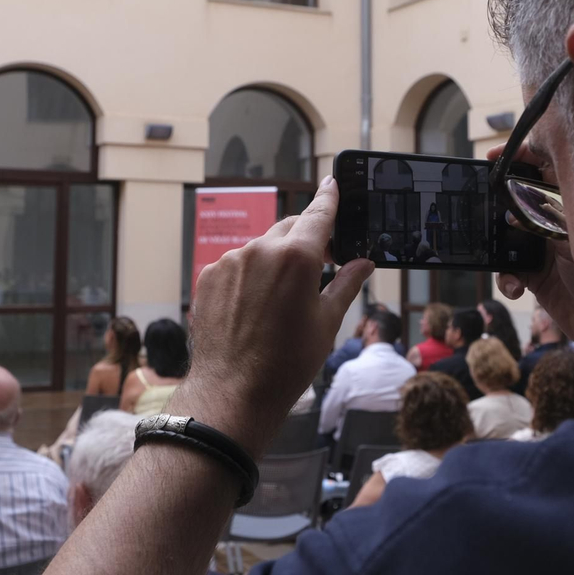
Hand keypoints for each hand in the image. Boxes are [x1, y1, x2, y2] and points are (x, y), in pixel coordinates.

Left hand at [182, 176, 373, 455]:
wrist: (233, 391)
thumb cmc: (287, 362)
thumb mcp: (327, 322)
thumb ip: (346, 283)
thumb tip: (364, 262)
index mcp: (296, 256)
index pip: (318, 214)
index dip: (328, 198)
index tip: (332, 183)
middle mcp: (260, 250)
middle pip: (290, 229)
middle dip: (305, 240)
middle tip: (319, 264)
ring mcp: (231, 261)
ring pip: (262, 248)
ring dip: (276, 261)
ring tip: (282, 300)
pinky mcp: (209, 276)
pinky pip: (237, 264)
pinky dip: (250, 275)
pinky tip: (256, 306)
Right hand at [488, 143, 573, 352]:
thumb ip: (547, 222)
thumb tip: (511, 214)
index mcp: (573, 200)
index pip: (545, 167)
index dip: (519, 156)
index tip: (494, 156)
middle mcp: (556, 220)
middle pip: (517, 198)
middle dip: (495, 199)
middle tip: (478, 196)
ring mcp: (543, 247)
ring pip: (506, 235)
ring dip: (495, 243)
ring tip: (492, 248)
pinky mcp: (535, 277)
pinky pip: (508, 271)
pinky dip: (506, 279)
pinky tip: (515, 287)